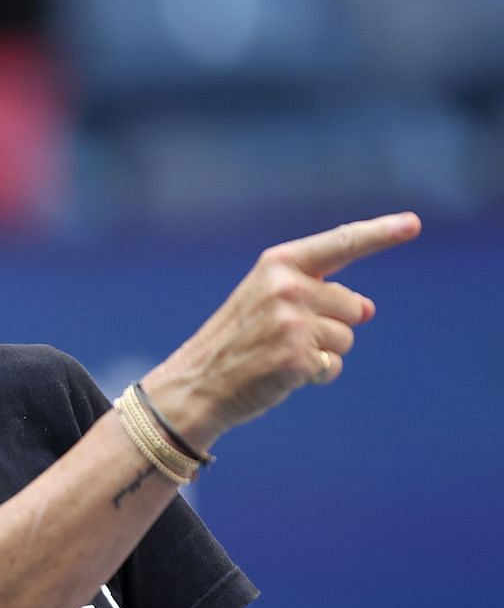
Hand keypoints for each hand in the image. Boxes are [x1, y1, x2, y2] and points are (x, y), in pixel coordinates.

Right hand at [145, 212, 418, 448]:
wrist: (194, 384)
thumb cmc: (234, 341)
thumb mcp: (267, 302)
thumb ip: (317, 295)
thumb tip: (369, 309)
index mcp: (278, 265)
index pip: (341, 244)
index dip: (381, 233)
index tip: (412, 224)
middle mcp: (287, 288)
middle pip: (352, 305)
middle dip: (333, 325)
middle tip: (286, 338)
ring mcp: (292, 322)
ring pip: (346, 337)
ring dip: (324, 352)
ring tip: (281, 356)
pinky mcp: (297, 356)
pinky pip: (333, 365)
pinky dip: (316, 375)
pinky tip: (284, 375)